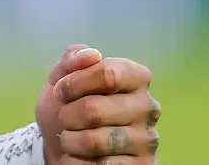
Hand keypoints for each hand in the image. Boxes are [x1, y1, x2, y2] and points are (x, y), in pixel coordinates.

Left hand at [35, 45, 160, 163]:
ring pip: (95, 142)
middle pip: (95, 110)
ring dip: (70, 141)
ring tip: (69, 138)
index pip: (109, 73)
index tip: (60, 90)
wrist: (63, 147)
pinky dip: (78, 162)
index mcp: (136, 78)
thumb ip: (73, 59)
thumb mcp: (62, 78)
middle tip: (64, 118)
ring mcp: (147, 140)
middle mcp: (148, 108)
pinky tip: (79, 157)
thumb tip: (91, 54)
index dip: (75, 82)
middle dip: (68, 115)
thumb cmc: (68, 107)